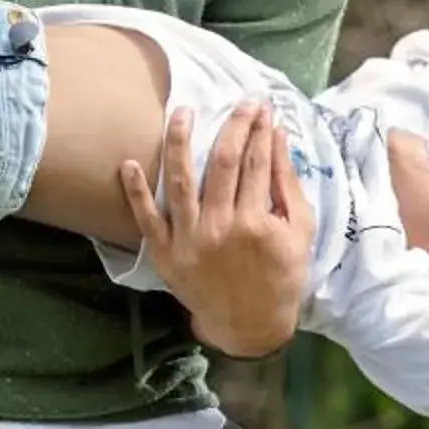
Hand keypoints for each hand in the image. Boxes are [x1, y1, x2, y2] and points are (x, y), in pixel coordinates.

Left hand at [119, 102, 313, 359]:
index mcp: (256, 222)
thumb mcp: (299, 231)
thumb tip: (277, 136)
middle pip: (223, 163)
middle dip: (233, 126)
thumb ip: (287, 184)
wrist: (249, 325)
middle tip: (238, 103)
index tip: (261, 106)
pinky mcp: (165, 253)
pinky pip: (145, 219)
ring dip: (179, 143)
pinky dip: (135, 192)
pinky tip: (129, 163)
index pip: (257, 162)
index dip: (260, 129)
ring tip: (181, 113)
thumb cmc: (281, 276)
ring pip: (180, 182)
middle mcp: (220, 227)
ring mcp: (189, 240)